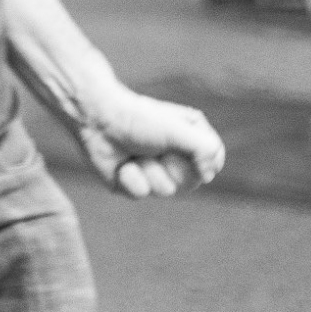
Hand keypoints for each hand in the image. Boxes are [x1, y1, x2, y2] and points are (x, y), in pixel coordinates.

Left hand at [72, 84, 224, 197]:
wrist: (97, 120)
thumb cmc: (139, 119)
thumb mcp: (179, 129)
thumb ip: (205, 149)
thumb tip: (209, 176)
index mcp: (191, 138)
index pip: (213, 163)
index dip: (201, 162)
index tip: (183, 147)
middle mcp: (175, 156)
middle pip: (191, 182)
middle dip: (170, 166)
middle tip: (154, 147)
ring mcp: (154, 171)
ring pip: (164, 190)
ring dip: (147, 169)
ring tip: (134, 152)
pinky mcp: (133, 182)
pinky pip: (139, 193)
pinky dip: (129, 177)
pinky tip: (121, 162)